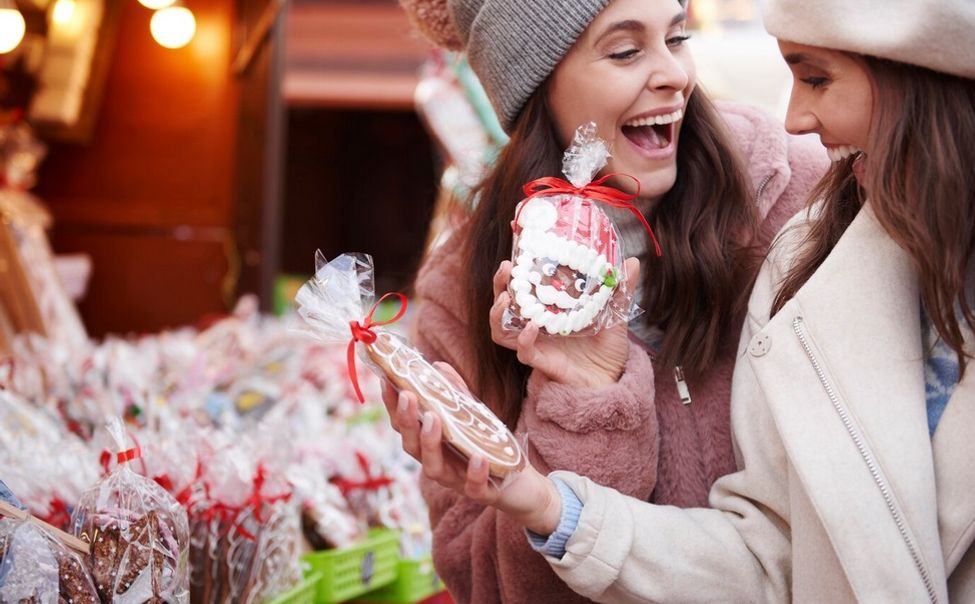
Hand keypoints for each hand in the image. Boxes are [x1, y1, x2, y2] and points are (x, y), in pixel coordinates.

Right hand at [380, 364, 562, 534]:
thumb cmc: (488, 448)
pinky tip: (478, 457)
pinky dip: (474, 473)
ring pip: (434, 468)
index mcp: (431, 445)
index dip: (393, 406)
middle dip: (407, 421)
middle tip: (407, 396)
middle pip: (412, 446)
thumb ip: (455, 393)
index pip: (404, 426)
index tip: (387, 381)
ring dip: (430, 443)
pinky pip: (473, 486)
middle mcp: (438, 464)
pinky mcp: (482, 492)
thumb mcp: (472, 417)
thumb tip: (437, 365)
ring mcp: (457, 480)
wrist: (520, 485)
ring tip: (433, 418)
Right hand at [489, 257, 638, 387]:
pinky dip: (523, 339)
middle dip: (500, 285)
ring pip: (501, 330)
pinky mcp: (541, 362)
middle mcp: (537, 325)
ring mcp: (536, 344)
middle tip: (507, 268)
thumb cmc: (609, 349)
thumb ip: (619, 291)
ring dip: (497, 313)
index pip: (522, 288)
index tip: (518, 253)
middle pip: (504, 304)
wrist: (613, 380)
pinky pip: (522, 351)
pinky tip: (532, 328)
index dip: (514, 272)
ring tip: (506, 297)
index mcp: (549, 310)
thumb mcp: (616, 315)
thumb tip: (633, 261)